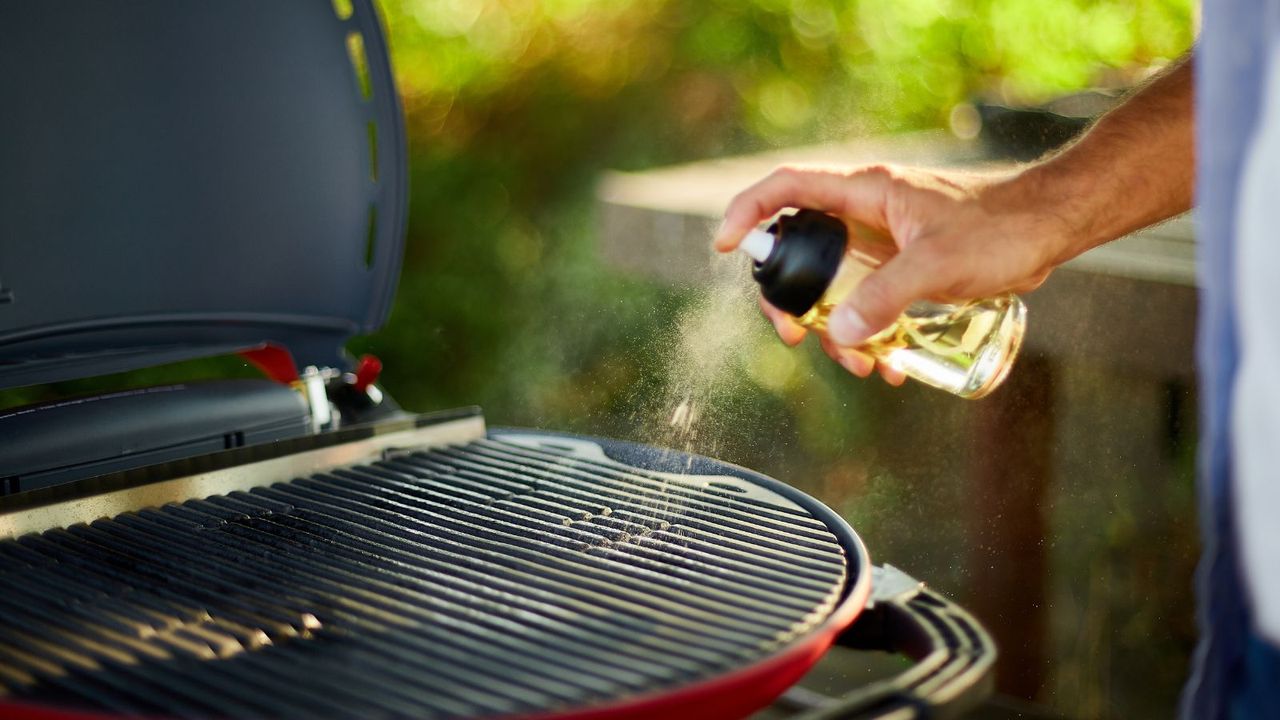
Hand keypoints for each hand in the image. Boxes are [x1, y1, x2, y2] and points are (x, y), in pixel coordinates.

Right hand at [715, 164, 1075, 379]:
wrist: (1048, 228)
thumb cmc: (1000, 227)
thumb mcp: (937, 263)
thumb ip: (885, 296)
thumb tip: (837, 333)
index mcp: (864, 194)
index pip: (786, 189)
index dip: (748, 212)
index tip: (725, 246)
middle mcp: (864, 215)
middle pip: (799, 251)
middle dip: (790, 300)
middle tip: (793, 335)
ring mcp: (881, 243)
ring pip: (833, 287)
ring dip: (836, 330)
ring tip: (861, 366)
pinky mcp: (902, 267)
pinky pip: (868, 303)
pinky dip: (870, 334)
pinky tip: (891, 364)